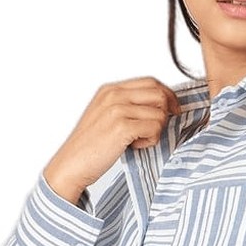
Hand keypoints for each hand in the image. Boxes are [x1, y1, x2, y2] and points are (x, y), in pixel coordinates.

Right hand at [43, 76, 181, 202]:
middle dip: (165, 113)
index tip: (173, 110)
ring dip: (155, 131)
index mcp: (110, 90)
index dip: (167, 95)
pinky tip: (135, 146)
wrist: (72, 163)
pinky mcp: (122, 127)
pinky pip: (154, 128)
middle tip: (155, 129)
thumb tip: (160, 106)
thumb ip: (128, 105)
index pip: (151, 82)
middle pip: (159, 94)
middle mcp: (114, 95)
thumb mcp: (106, 115)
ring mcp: (118, 109)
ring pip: (160, 113)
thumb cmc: (90, 145)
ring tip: (137, 141)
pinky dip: (150, 140)